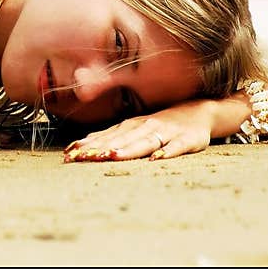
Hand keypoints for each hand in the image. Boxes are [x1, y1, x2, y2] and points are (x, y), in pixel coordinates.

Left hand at [63, 99, 215, 162]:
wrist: (197, 110)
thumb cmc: (160, 124)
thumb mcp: (134, 128)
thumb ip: (110, 137)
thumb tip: (79, 147)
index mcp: (130, 125)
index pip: (106, 136)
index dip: (88, 145)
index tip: (70, 155)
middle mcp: (145, 126)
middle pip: (121, 140)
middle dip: (101, 149)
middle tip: (83, 158)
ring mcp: (166, 132)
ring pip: (144, 142)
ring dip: (128, 149)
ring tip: (113, 156)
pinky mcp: (187, 140)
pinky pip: (176, 147)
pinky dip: (166, 152)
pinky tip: (156, 159)